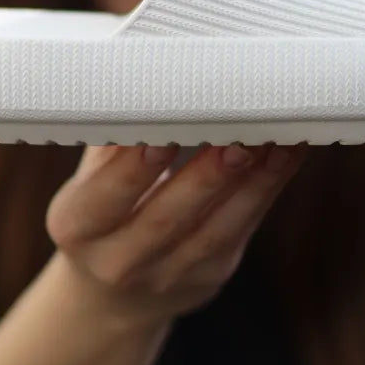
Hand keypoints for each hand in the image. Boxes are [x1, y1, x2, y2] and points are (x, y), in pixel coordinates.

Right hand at [45, 141, 308, 326]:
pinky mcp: (212, 272)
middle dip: (204, 177)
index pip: (103, 199)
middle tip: (234, 137)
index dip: (130, 169)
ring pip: (215, 228)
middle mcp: (118, 260)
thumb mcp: (87, 176)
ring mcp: (169, 273)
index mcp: (76, 227)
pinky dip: (268, 186)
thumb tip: (140, 70)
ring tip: (278, 139)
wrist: (110, 295)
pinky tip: (289, 151)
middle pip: (165, 218)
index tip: (159, 133)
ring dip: (252, 182)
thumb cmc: (103, 207)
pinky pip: (243, 226)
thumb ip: (112, 134)